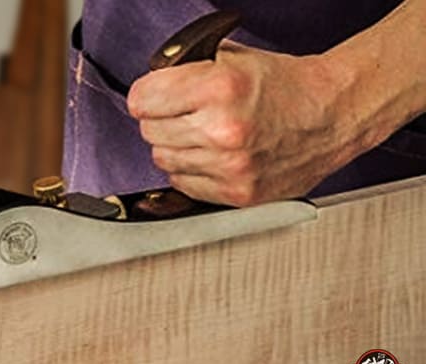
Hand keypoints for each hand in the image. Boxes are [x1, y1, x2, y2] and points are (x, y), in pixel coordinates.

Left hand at [127, 41, 370, 205]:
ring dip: (176, 146)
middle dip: (162, 119)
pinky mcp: (237, 194)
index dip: (147, 95)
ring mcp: (230, 167)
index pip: (141, 100)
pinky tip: (212, 155)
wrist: (333, 114)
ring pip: (162, 160)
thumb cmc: (286, 86)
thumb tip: (149, 90)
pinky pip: (183, 184)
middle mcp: (223, 130)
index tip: (153, 96)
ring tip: (203, 133)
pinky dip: (191, 171)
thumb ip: (184, 71)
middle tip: (186, 112)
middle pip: (149, 131)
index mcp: (220, 88)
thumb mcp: (232, 59)